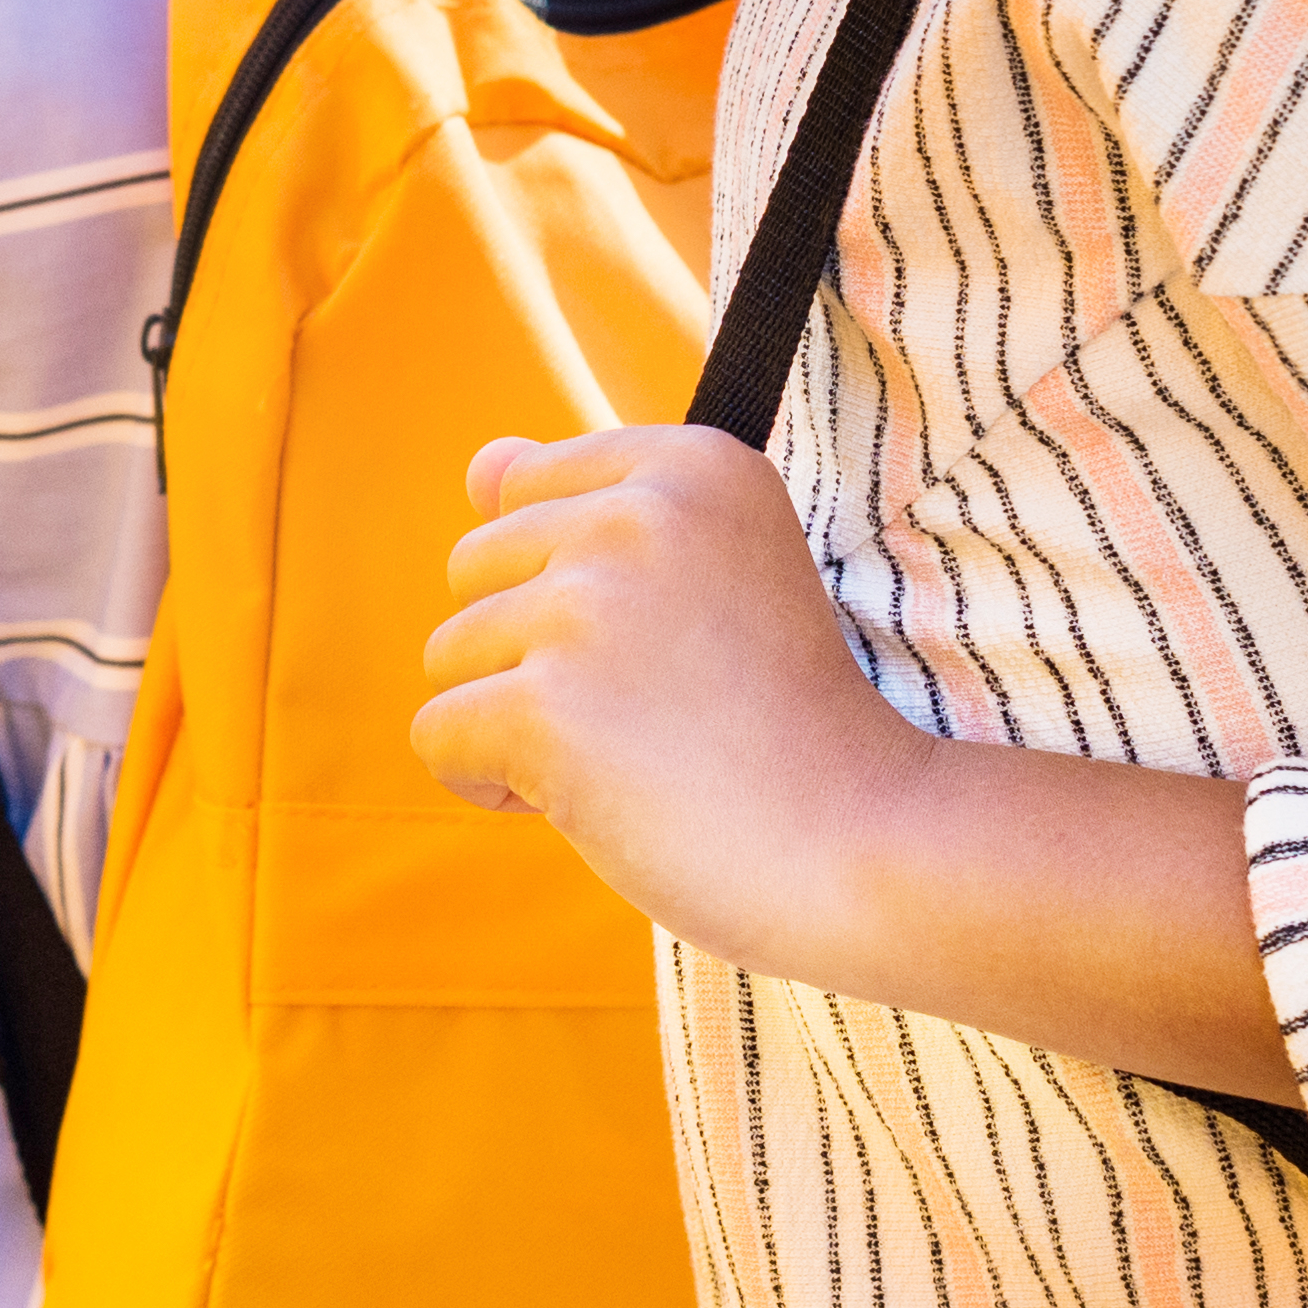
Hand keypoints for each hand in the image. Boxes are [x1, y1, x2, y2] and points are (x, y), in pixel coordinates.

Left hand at [422, 422, 1296, 1095]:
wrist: (870, 844)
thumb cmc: (791, 723)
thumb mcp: (714, 576)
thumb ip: (589, 507)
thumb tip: (478, 466)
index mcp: (694, 463)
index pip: (524, 490)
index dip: (570, 588)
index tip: (672, 642)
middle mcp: (635, 514)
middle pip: (475, 571)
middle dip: (530, 654)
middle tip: (656, 712)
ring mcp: (587, 608)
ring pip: (450, 657)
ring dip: (517, 725)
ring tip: (636, 757)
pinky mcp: (546, 706)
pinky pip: (437, 735)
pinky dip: (492, 784)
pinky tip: (593, 800)